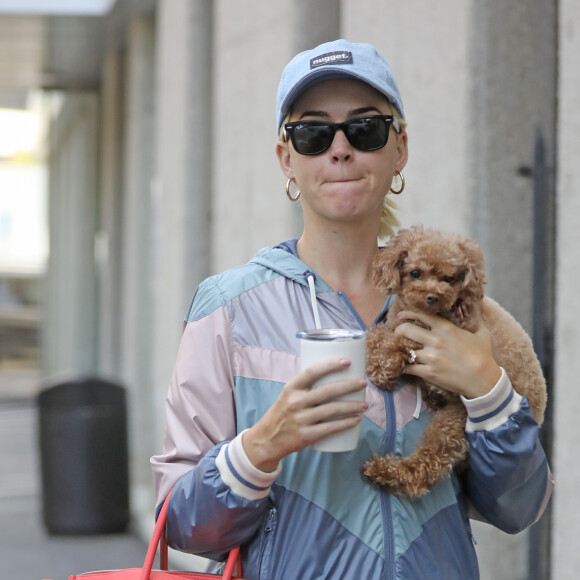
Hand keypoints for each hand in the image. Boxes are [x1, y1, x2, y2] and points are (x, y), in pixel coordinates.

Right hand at [243, 358, 367, 471]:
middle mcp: (296, 402)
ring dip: (353, 406)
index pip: (312, 371)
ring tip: (365, 404)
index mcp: (291, 388)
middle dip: (350, 385)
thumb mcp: (288, 395)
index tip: (347, 361)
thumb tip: (332, 373)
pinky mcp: (306, 435)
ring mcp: (301, 419)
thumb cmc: (283, 413)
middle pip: (328, 391)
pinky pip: (331, 428)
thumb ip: (306, 386)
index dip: (331, 365)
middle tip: (363, 383)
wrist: (267, 439)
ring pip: (333, 410)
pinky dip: (346, 423)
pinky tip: (356, 420)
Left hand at [395, 305, 500, 398]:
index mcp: (445, 328)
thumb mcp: (482, 332)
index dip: (407, 314)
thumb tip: (478, 301)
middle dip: (399, 330)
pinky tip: (403, 365)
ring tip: (399, 349)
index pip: (420, 316)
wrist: (484, 380)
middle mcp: (435, 340)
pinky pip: (408, 368)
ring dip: (401, 349)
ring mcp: (430, 357)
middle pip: (406, 330)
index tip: (400, 315)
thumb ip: (477, 315)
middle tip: (397, 333)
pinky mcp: (428, 372)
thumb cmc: (483, 356)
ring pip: (405, 349)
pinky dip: (404, 366)